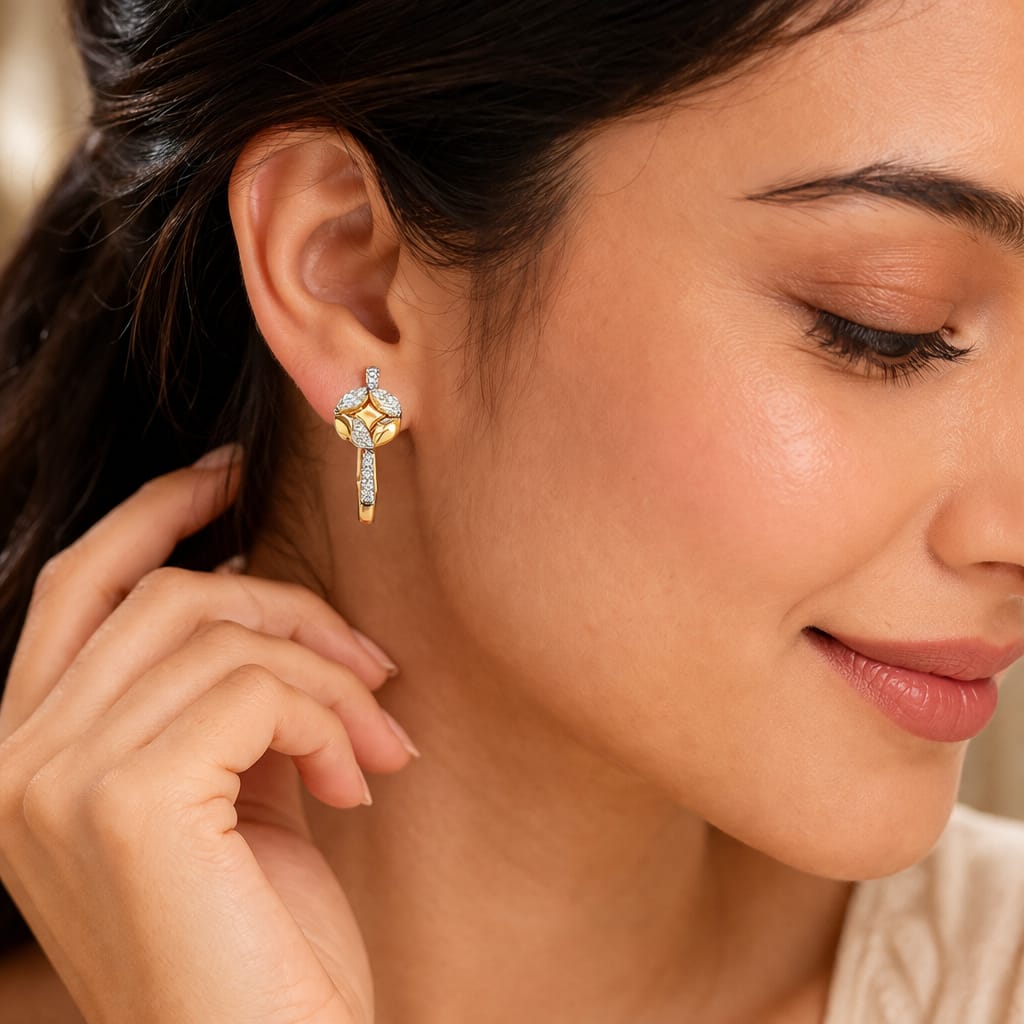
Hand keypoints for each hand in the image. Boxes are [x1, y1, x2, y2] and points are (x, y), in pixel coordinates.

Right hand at [0, 445, 416, 1022]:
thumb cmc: (257, 940)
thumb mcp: (228, 792)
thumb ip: (217, 695)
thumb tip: (250, 587)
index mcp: (26, 756)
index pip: (81, 585)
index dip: (155, 512)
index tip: (233, 476)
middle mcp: (12, 763)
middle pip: (168, 595)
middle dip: (290, 608)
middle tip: (371, 666)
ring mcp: (54, 781)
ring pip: (224, 634)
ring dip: (328, 676)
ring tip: (377, 741)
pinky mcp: (125, 801)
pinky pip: (255, 686)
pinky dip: (328, 716)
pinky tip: (359, 781)